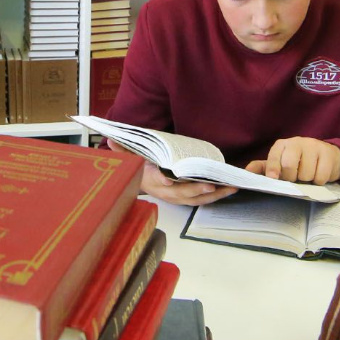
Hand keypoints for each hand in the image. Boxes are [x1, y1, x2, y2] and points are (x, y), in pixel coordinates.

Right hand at [108, 137, 236, 205]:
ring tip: (229, 187)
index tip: (168, 180)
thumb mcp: (129, 158)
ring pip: (196, 199)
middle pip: (181, 193)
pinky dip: (216, 196)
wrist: (142, 184)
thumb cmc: (140, 169)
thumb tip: (110, 140)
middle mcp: (166, 192)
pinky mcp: (187, 198)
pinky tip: (229, 189)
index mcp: (151, 181)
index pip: (155, 181)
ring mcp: (177, 197)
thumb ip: (122, 149)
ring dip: (213, 195)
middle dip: (195, 190)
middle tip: (209, 185)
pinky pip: (203, 199)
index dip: (162, 181)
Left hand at [247, 137, 339, 184]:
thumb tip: (245, 172)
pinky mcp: (328, 154)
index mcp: (282, 145)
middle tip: (295, 178)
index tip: (273, 179)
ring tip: (308, 176)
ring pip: (306, 173)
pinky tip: (319, 175)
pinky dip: (319, 181)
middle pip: (289, 165)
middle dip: (291, 177)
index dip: (273, 169)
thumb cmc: (299, 161)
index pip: (274, 156)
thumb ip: (263, 168)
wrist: (327, 156)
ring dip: (307, 180)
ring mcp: (313, 146)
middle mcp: (297, 142)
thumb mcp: (280, 163)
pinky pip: (321, 176)